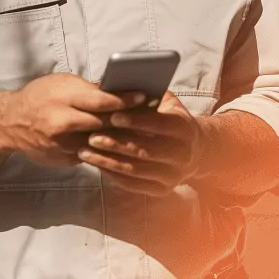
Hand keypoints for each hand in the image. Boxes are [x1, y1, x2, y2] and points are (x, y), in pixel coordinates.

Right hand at [0, 75, 143, 168]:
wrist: (9, 123)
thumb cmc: (38, 97)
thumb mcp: (60, 84)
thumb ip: (88, 90)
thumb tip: (118, 90)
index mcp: (63, 98)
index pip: (102, 100)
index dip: (125, 100)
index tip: (144, 97)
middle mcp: (62, 122)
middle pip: (104, 124)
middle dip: (127, 120)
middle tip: (150, 117)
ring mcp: (62, 144)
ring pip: (100, 143)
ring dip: (120, 138)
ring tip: (140, 132)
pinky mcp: (62, 159)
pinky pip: (89, 154)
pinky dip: (104, 150)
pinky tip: (119, 147)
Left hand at [76, 91, 201, 193]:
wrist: (192, 150)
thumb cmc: (169, 118)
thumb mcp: (164, 102)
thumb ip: (146, 96)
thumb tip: (117, 88)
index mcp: (185, 128)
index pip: (160, 124)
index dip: (137, 121)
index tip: (113, 116)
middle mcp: (183, 155)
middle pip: (146, 151)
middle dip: (117, 144)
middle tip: (92, 137)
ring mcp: (174, 175)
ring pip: (136, 171)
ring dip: (108, 162)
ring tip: (85, 152)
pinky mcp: (162, 190)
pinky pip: (133, 185)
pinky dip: (112, 175)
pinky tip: (96, 165)